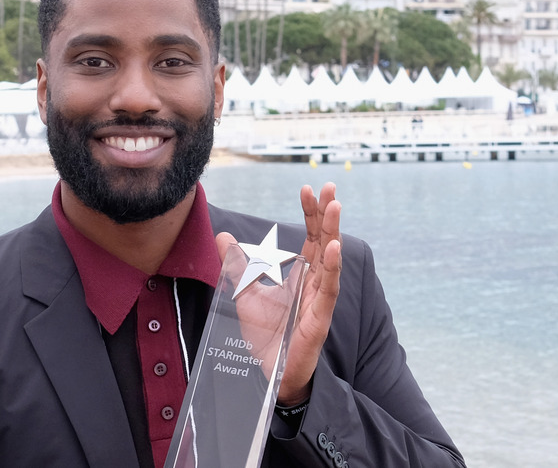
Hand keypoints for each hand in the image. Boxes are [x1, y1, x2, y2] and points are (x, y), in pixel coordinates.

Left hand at [215, 183, 340, 405]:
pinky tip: (334, 247)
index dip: (310, 213)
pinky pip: (330, 288)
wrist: (268, 370)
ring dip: (333, 231)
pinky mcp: (320, 316)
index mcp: (301, 274)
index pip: (310, 236)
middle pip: (324, 240)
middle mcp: (315, 281)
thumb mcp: (244, 291)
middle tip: (328, 187)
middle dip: (327, 213)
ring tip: (335, 206)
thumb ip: (237, 264)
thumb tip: (222, 235)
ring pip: (331, 259)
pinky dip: (333, 267)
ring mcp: (320, 298)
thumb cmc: (265, 334)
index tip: (307, 188)